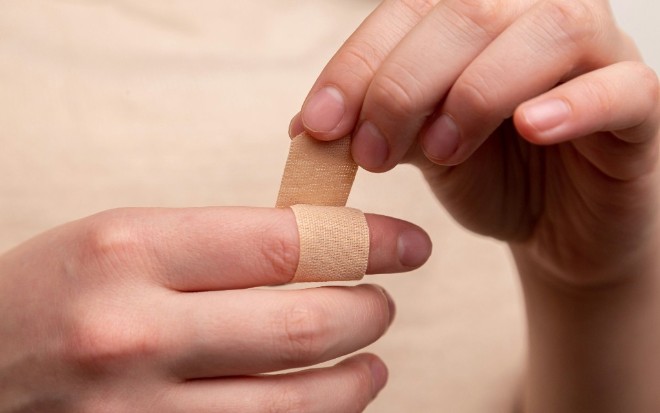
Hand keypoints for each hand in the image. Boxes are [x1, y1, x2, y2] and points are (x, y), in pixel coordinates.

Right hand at [0, 207, 430, 411]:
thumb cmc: (57, 292)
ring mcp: (142, 411)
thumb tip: (321, 249)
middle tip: (382, 303)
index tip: (408, 245)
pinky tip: (325, 400)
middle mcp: (135, 331)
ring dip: (356, 378)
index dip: (366, 242)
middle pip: (305, 322)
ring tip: (369, 360)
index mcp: (130, 249)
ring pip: (299, 400)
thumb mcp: (123, 241)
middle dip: (369, 312)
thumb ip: (219, 244)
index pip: (286, 242)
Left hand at [291, 0, 659, 285]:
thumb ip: (377, 124)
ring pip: (546, 33)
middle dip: (404, 87)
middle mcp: (533, 17)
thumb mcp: (420, 149)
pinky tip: (531, 130)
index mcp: (475, 19)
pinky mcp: (639, 105)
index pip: (407, 13)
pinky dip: (573, 104)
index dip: (357, 66)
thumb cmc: (490, 176)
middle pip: (466, 15)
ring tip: (440, 152)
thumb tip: (307, 127)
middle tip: (371, 153)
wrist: (555, 228)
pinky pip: (621, 87)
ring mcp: (597, 53)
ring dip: (477, 93)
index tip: (318, 126)